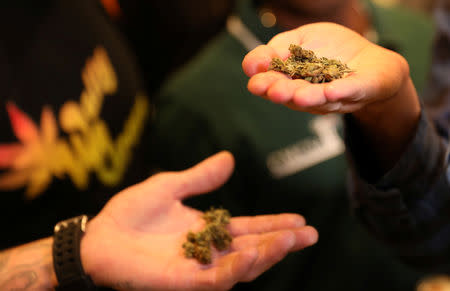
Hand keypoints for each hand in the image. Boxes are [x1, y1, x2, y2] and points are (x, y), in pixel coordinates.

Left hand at [80, 151, 317, 290]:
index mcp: (208, 230)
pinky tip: (254, 255)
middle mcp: (208, 251)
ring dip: (267, 254)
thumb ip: (200, 177)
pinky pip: (215, 278)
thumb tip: (230, 158)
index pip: (249, 228)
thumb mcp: (170, 187)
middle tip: (310, 233)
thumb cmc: (130, 213)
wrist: (98, 236)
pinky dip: (237, 268)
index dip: (274, 225)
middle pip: (253, 249)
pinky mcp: (182, 281)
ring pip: (241, 267)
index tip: (300, 218)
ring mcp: (197, 268)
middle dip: (282, 242)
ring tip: (291, 240)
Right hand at [242, 22, 412, 114]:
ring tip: (298, 96)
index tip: (251, 69)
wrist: (371, 59)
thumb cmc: (332, 50)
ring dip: (308, 97)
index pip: (271, 81)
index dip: (261, 76)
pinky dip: (341, 93)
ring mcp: (334, 95)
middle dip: (280, 91)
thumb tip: (258, 59)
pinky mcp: (360, 90)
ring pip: (318, 98)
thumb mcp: (302, 39)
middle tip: (271, 89)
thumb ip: (281, 47)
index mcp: (291, 80)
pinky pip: (349, 92)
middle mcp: (308, 92)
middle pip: (291, 95)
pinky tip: (331, 92)